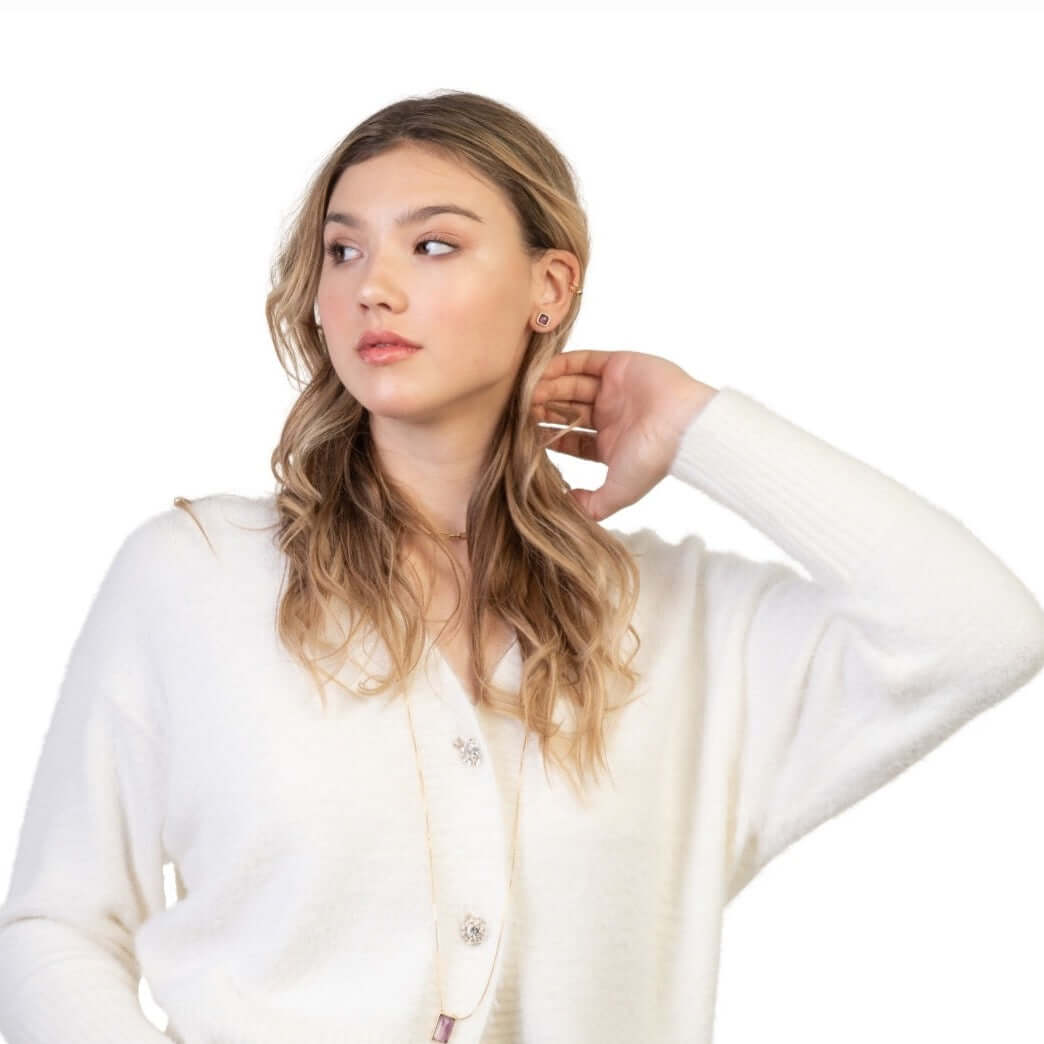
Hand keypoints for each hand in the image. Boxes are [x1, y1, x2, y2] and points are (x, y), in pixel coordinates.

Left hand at [530, 349, 717, 522]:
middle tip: (521, 411)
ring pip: (572, 384)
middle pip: (567, 409)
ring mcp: (614, 389)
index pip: (570, 439)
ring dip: (549, 387)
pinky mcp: (619, 364)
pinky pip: (585, 361)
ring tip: (527, 392)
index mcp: (610, 443)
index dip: (549, 436)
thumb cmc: (655, 459)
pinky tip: (542, 372)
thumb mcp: (619, 492)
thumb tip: (565, 507)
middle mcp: (610, 415)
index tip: (526, 437)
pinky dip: (562, 364)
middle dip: (545, 409)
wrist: (683, 426)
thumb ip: (592, 506)